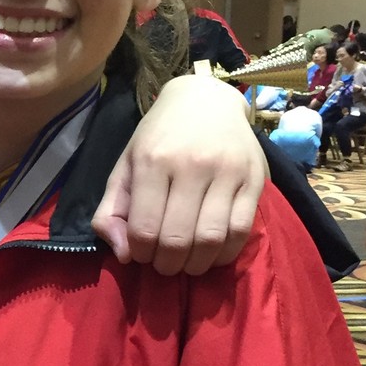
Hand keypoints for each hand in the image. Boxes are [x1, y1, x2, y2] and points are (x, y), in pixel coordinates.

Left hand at [94, 74, 265, 275]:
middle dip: (166, 264)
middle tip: (164, 264)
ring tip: (187, 263)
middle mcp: (191, 164)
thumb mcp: (125, 167)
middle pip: (177, 239)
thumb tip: (124, 255)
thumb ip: (111, 211)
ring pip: (211, 239)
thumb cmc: (159, 138)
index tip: (140, 254)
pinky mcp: (255, 179)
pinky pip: (241, 231)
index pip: (144, 229)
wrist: (205, 101)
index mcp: (152, 160)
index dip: (140, 253)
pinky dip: (224, 254)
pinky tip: (212, 253)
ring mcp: (227, 171)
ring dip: (196, 264)